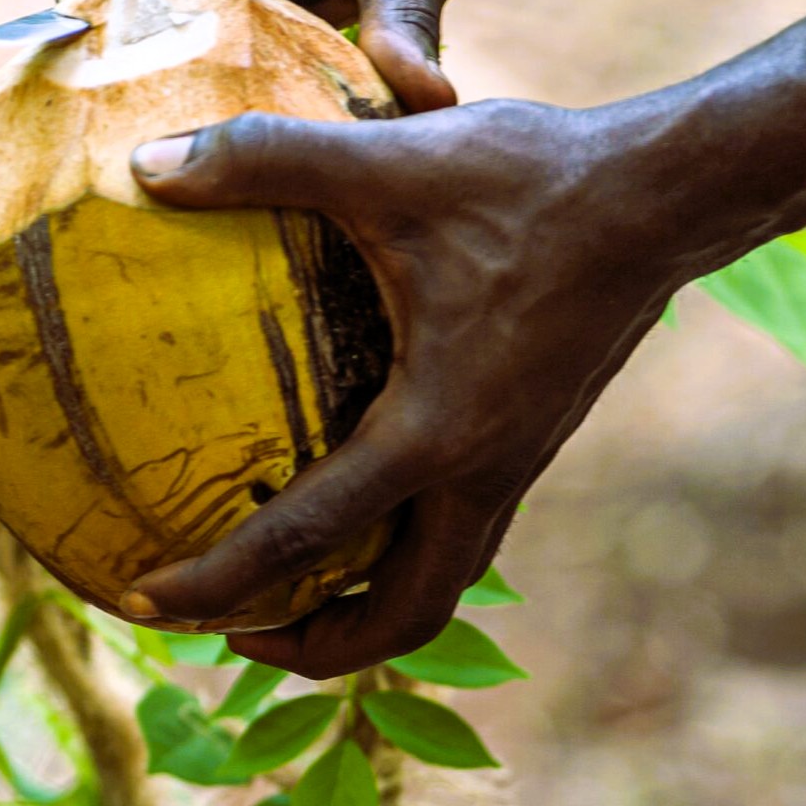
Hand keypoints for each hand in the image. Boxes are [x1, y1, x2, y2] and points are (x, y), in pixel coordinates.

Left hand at [120, 99, 686, 676]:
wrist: (662, 194)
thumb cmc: (533, 184)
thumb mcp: (391, 163)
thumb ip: (263, 160)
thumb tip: (147, 166)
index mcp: (434, 432)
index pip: (305, 540)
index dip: (215, 584)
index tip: (143, 602)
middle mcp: (481, 472)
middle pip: (404, 620)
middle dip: (315, 646)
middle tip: (233, 627)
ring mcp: (516, 462)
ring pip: (444, 582)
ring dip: (369, 608)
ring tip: (296, 587)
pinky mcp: (534, 437)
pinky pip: (465, 529)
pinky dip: (407, 546)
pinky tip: (368, 489)